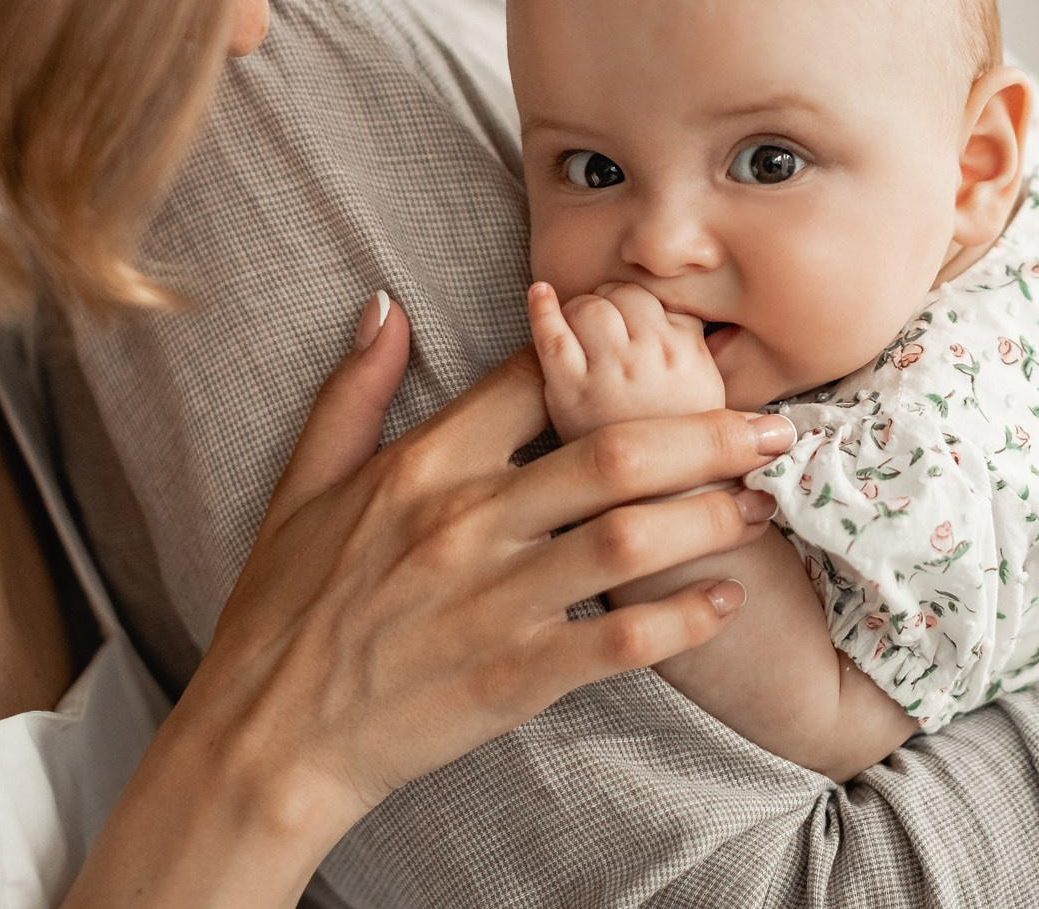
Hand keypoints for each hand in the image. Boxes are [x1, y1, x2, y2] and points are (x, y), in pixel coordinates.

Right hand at [73, 292, 792, 906]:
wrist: (266, 736)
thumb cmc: (283, 609)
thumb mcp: (302, 483)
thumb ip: (354, 389)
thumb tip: (384, 302)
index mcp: (423, 464)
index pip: (536, 379)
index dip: (610, 355)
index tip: (668, 350)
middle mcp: (467, 520)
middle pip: (614, 451)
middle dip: (709, 433)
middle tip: (772, 429)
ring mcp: (496, 598)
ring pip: (632, 536)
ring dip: (711, 515)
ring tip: (761, 504)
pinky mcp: (517, 673)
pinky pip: (621, 637)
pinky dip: (683, 618)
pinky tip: (724, 600)